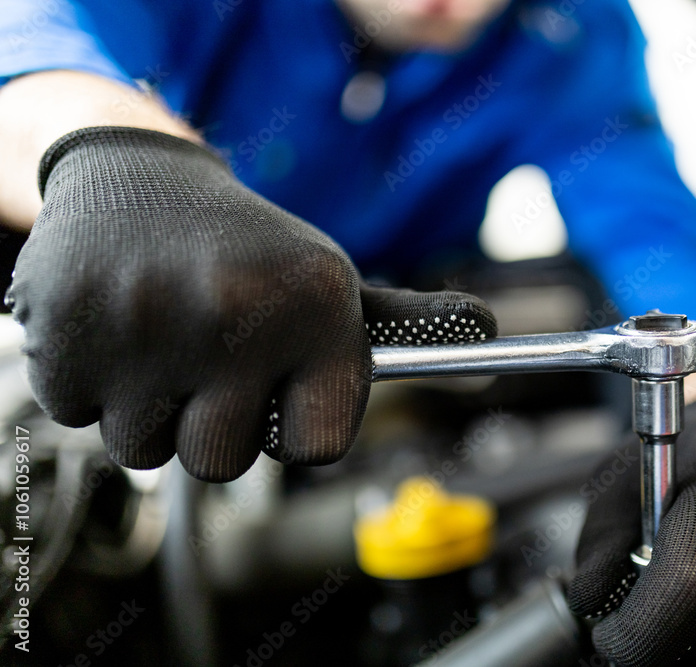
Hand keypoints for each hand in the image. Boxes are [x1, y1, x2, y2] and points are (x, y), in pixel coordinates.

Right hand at [4, 127, 495, 481]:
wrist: (137, 179)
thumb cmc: (249, 252)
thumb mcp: (328, 279)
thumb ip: (407, 324)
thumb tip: (492, 334)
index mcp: (316, 303)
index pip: (318, 444)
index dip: (298, 425)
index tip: (282, 388)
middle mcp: (236, 312)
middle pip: (222, 462)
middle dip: (214, 422)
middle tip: (209, 354)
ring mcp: (145, 323)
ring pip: (145, 450)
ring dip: (151, 406)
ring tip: (161, 331)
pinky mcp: (65, 332)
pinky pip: (80, 417)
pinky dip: (93, 384)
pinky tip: (114, 323)